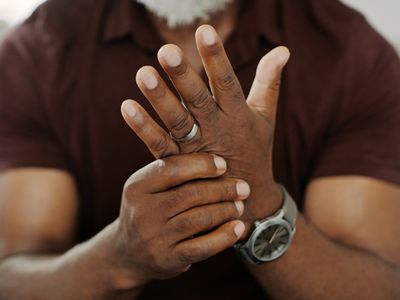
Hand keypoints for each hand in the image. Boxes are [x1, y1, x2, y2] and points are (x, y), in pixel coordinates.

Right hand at [111, 152, 248, 286]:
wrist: (128, 254)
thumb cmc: (148, 211)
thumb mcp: (147, 187)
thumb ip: (172, 172)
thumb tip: (216, 159)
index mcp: (137, 187)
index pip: (172, 169)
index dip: (201, 165)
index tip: (223, 165)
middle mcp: (142, 212)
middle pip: (190, 194)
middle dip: (222, 189)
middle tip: (242, 187)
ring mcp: (155, 238)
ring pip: (199, 219)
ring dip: (225, 210)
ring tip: (239, 205)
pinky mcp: (168, 259)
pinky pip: (202, 247)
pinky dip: (224, 236)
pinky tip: (238, 228)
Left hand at [121, 25, 289, 233]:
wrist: (246, 199)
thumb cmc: (256, 150)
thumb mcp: (266, 117)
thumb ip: (269, 82)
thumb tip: (283, 49)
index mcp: (237, 115)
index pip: (227, 82)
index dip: (217, 58)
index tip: (205, 31)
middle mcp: (216, 129)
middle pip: (198, 100)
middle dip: (183, 76)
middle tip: (166, 52)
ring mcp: (196, 148)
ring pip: (177, 121)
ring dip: (160, 99)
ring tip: (142, 74)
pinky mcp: (179, 163)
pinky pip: (160, 145)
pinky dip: (143, 129)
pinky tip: (127, 107)